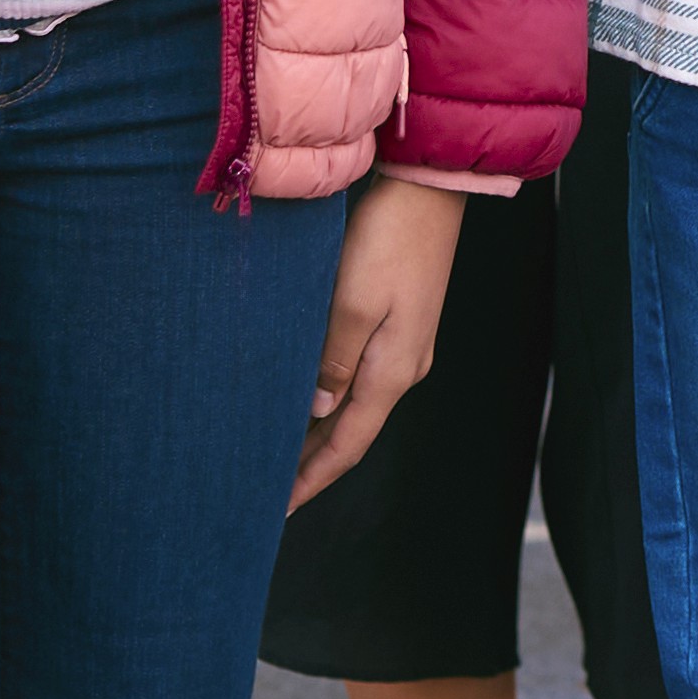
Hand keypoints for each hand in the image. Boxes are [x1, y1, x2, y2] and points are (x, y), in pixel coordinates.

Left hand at [296, 177, 465, 500]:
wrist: (431, 189)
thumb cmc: (388, 239)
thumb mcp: (350, 303)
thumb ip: (331, 363)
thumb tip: (316, 411)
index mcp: (393, 372)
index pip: (348, 445)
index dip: (312, 480)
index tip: (276, 509)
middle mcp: (405, 367)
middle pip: (352, 431)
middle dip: (312, 463)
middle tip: (266, 487)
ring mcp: (407, 344)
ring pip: (356, 404)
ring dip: (319, 430)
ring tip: (278, 448)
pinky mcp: (402, 321)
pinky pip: (361, 376)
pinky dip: (331, 396)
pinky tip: (308, 393)